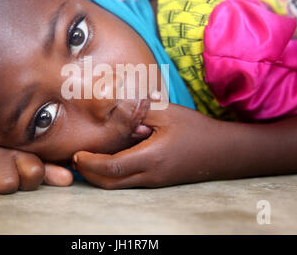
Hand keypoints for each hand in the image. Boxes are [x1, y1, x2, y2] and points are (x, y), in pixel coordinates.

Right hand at [0, 139, 72, 193]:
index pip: (35, 172)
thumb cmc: (5, 160)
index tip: (24, 176)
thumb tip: (69, 179)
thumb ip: (47, 173)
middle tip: (0, 175)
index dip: (29, 180)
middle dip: (4, 186)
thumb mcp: (26, 166)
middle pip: (7, 185)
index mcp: (21, 148)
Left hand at [72, 103, 228, 188]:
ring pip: (117, 186)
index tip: (76, 153)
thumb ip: (140, 112)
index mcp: (151, 158)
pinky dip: (111, 175)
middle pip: (109, 183)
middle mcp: (150, 175)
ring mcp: (153, 182)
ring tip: (86, 160)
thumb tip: (116, 110)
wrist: (221, 152)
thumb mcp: (168, 113)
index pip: (111, 167)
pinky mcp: (156, 182)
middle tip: (74, 158)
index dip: (90, 162)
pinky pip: (127, 183)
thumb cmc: (195, 129)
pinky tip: (107, 160)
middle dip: (88, 173)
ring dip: (98, 176)